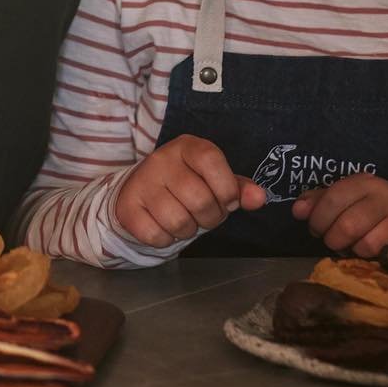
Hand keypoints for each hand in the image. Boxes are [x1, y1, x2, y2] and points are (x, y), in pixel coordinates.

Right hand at [114, 135, 265, 247]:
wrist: (140, 191)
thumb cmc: (186, 184)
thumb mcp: (213, 179)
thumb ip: (237, 188)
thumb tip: (260, 198)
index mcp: (186, 147)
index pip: (211, 160)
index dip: (226, 187)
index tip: (227, 200)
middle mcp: (161, 159)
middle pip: (199, 199)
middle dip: (210, 217)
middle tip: (204, 214)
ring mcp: (142, 182)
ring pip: (178, 221)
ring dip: (188, 230)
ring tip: (184, 220)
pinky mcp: (127, 207)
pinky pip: (156, 235)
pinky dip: (166, 239)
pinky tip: (164, 227)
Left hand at [291, 173, 387, 256]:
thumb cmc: (369, 210)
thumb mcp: (344, 200)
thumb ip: (318, 202)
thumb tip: (297, 211)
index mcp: (366, 182)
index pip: (333, 199)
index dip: (318, 218)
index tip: (315, 229)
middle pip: (349, 225)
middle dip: (334, 239)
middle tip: (333, 243)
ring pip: (368, 246)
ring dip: (355, 253)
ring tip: (355, 248)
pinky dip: (377, 263)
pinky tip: (375, 257)